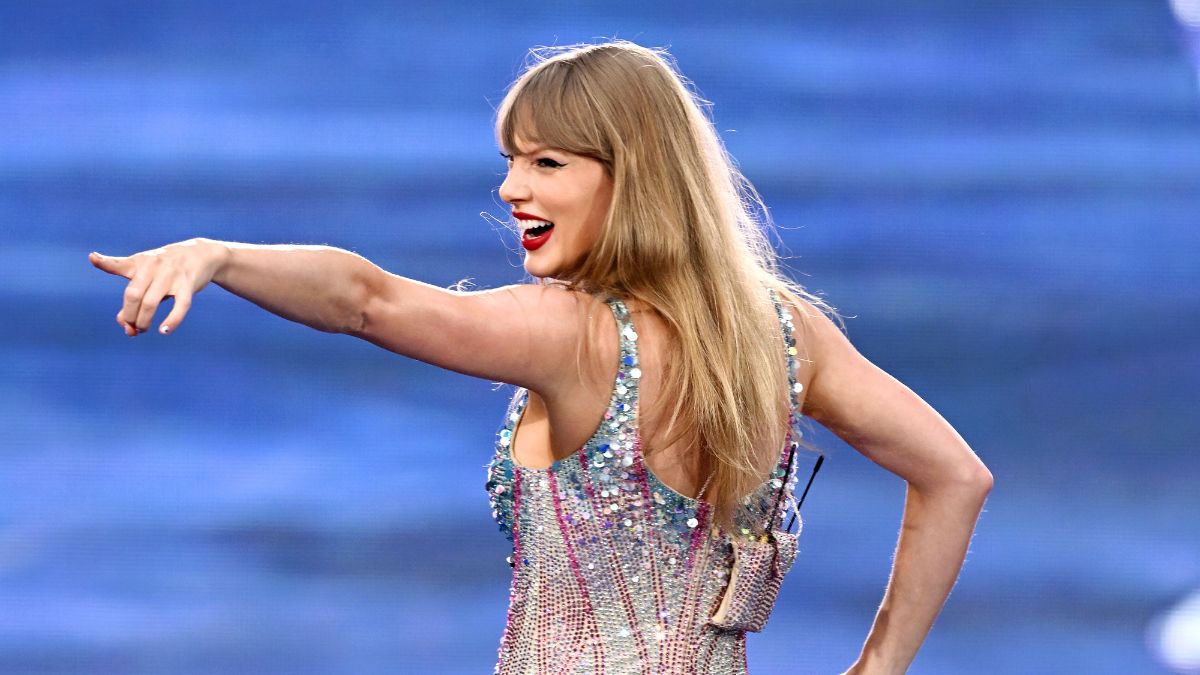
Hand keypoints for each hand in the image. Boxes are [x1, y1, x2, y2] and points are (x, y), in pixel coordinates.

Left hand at [88, 238, 225, 336]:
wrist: (201, 254)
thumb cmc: (167, 270)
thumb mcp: (148, 277)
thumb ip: (132, 300)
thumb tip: (125, 326)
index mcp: (139, 263)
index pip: (119, 264)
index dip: (105, 262)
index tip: (93, 258)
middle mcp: (153, 267)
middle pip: (133, 295)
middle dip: (129, 316)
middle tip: (131, 327)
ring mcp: (171, 275)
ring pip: (150, 303)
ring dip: (143, 321)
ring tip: (142, 329)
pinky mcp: (188, 285)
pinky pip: (180, 306)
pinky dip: (172, 321)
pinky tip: (163, 331)